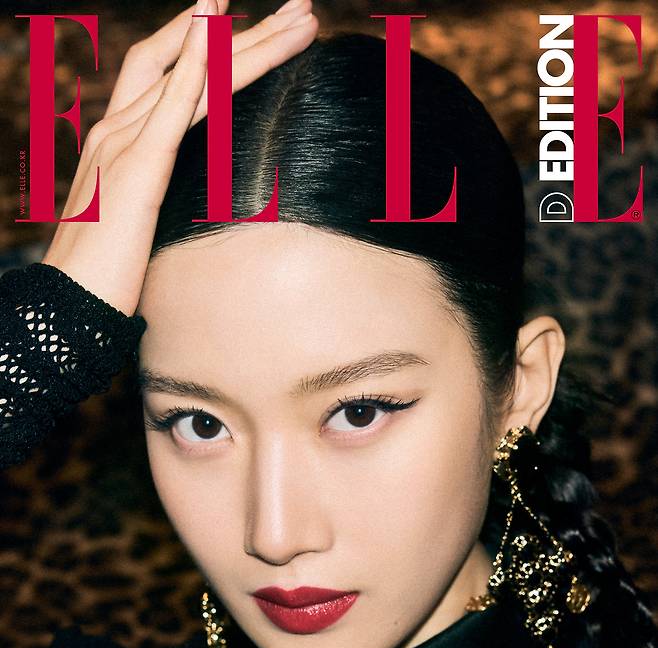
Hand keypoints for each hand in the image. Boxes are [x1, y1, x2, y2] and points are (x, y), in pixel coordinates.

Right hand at [42, 0, 317, 315]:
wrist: (69, 304)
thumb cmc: (105, 274)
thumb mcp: (138, 223)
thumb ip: (158, 195)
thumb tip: (193, 196)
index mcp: (121, 141)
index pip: (171, 74)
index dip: (213, 46)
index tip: (261, 32)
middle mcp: (119, 128)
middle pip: (188, 59)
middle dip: (249, 32)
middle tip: (301, 11)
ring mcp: (124, 142)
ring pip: (194, 74)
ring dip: (250, 40)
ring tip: (299, 16)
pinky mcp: (137, 168)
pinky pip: (171, 104)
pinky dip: (197, 62)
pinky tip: (220, 26)